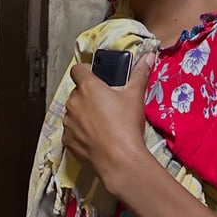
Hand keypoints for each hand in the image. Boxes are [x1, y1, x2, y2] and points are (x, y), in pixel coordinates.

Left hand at [63, 52, 155, 194]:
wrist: (119, 160)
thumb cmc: (126, 124)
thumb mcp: (135, 96)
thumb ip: (140, 74)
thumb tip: (149, 56)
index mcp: (88, 87)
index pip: (78, 69)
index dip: (86, 71)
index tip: (97, 77)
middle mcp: (73, 102)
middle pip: (78, 92)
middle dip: (89, 95)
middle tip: (107, 103)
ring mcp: (68, 123)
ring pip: (74, 111)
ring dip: (83, 113)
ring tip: (102, 122)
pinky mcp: (67, 141)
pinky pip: (72, 130)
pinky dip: (81, 132)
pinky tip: (96, 137)